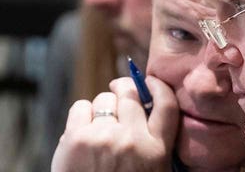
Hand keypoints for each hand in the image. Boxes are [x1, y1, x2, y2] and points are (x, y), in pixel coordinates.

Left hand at [51, 76, 178, 171]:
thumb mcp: (153, 170)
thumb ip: (154, 143)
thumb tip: (145, 109)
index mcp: (157, 150)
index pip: (166, 104)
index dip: (157, 86)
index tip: (150, 81)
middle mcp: (133, 139)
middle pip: (130, 94)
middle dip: (123, 89)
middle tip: (117, 91)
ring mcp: (105, 137)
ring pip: (104, 100)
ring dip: (101, 109)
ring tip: (97, 127)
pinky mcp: (77, 138)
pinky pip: (80, 107)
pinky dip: (80, 115)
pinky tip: (80, 132)